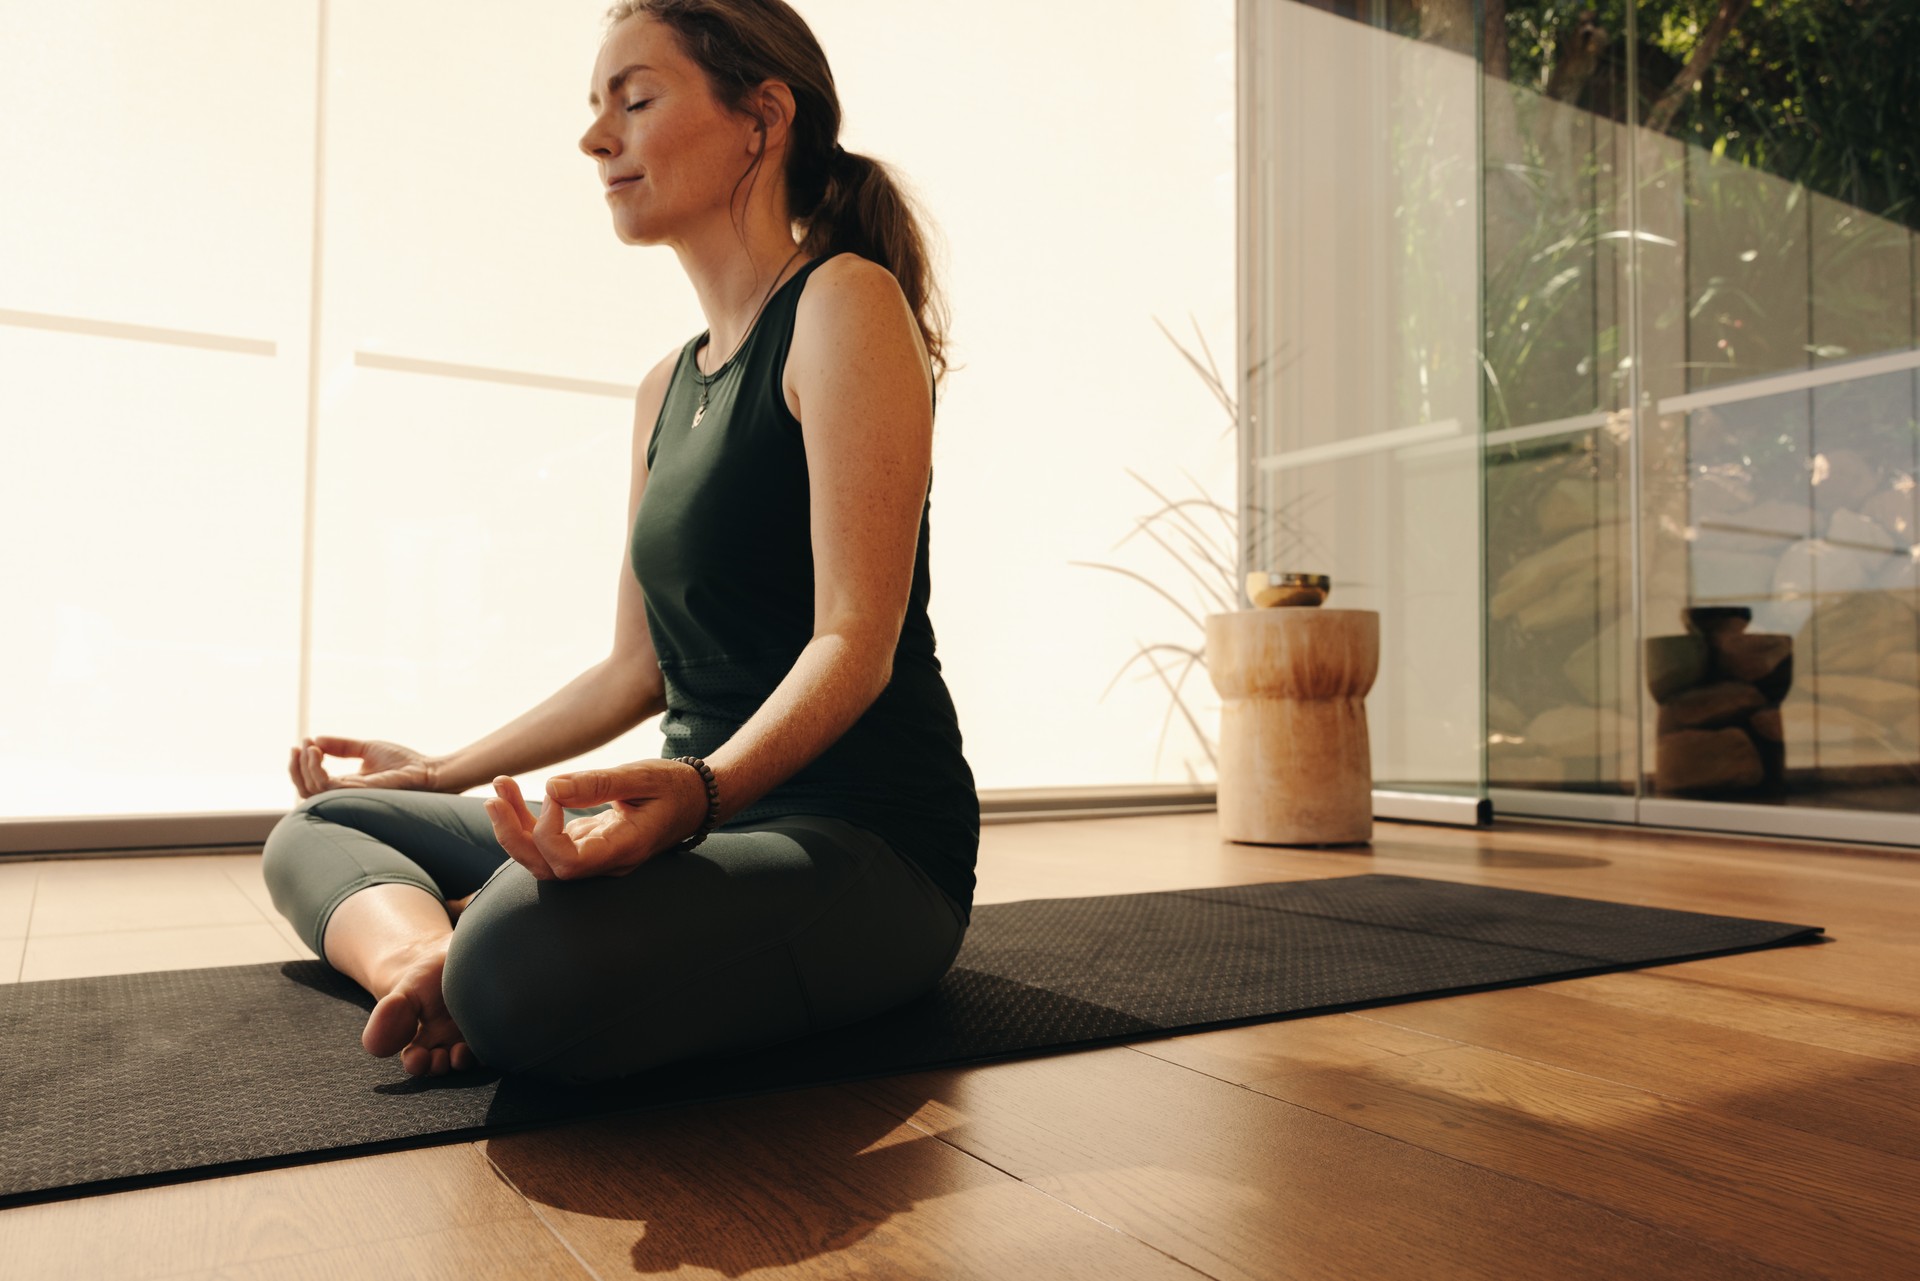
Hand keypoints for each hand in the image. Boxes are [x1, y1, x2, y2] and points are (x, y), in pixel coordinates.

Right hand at [289, 735, 436, 798]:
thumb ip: (341, 746)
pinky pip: (326, 787)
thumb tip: (316, 739)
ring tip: (309, 747)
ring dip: (304, 767)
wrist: (426, 770)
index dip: (302, 765)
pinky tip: (317, 752)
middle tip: (298, 746)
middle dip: (295, 769)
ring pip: (311, 790)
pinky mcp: (357, 793)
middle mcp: (344, 794)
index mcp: (345, 786)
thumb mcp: (366, 748)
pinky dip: (315, 770)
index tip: (304, 742)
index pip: (312, 783)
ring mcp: (349, 796)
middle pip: (305, 791)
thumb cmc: (403, 762)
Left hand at [482, 761, 709, 880]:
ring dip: (513, 826)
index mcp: (623, 850)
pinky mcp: (587, 844)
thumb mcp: (642, 776)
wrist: (695, 799)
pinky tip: (511, 794)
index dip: (548, 832)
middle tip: (495, 797)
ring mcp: (595, 857)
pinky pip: (548, 844)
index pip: (569, 863)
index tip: (556, 791)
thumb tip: (551, 786)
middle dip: (513, 835)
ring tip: (499, 788)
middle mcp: (605, 863)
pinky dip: (526, 820)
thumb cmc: (674, 786)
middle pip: (546, 869)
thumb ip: (598, 784)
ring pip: (541, 859)